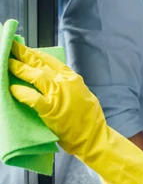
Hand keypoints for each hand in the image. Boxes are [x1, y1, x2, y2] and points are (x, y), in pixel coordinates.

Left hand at [9, 41, 142, 183]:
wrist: (94, 136)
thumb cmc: (90, 118)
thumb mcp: (83, 94)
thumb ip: (69, 85)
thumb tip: (56, 80)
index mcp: (73, 78)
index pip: (51, 60)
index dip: (37, 54)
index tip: (26, 49)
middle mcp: (65, 82)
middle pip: (41, 63)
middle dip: (24, 54)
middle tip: (12, 46)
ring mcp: (58, 94)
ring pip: (35, 76)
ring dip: (20, 68)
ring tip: (8, 62)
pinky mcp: (51, 109)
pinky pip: (33, 98)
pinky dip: (22, 92)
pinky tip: (12, 88)